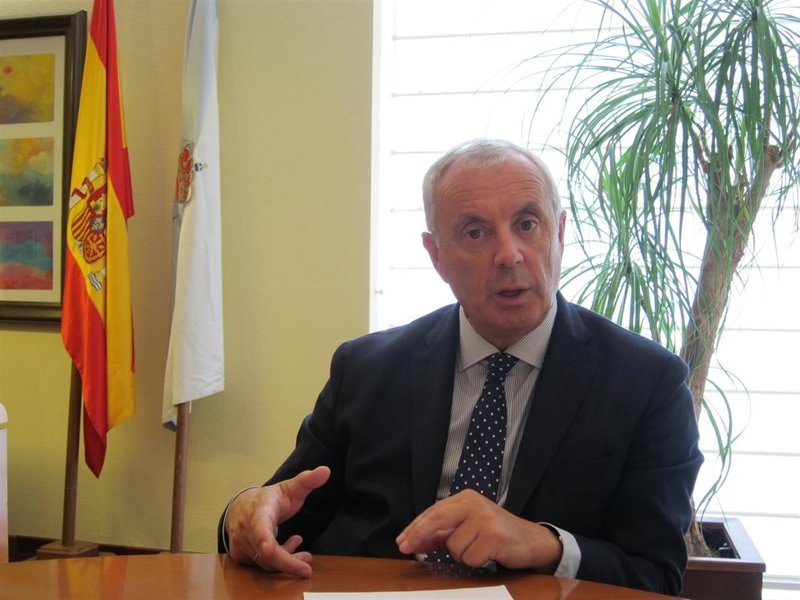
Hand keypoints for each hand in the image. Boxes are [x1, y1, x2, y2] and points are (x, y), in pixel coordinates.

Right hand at [225, 466, 329, 576]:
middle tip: (308, 564)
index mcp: (260, 509)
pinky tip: (289, 551)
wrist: (241, 506)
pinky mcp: (240, 555)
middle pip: (266, 552)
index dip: (263, 537)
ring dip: (287, 561)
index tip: (269, 548)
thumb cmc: (270, 498)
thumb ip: (308, 480)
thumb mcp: (290, 488)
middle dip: (288, 561)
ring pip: (265, 561)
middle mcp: (246, 528)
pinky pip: (261, 565)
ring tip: (305, 554)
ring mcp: (241, 542)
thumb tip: (326, 470)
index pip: (259, 524)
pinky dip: (279, 562)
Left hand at [395, 489, 561, 571]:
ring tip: (479, 549)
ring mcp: (485, 519)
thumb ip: (444, 532)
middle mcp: (475, 504)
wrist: (531, 540)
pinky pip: (470, 557)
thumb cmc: (496, 534)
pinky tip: (488, 554)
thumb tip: (417, 541)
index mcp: (466, 498)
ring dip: (462, 555)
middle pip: (437, 519)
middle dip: (419, 536)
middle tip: (405, 549)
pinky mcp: (494, 536)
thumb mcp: (468, 527)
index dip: (415, 528)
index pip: (434, 511)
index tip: (402, 541)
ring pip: (453, 546)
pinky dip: (475, 561)